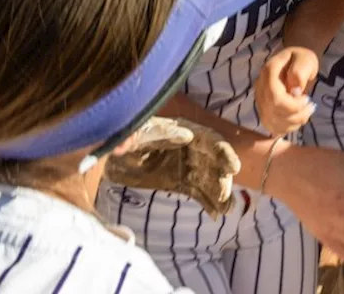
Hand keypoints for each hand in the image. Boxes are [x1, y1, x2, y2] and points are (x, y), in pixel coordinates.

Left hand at [105, 117, 240, 217]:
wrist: (110, 154)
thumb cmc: (126, 135)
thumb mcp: (139, 130)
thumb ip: (159, 132)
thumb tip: (186, 136)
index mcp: (186, 131)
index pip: (211, 141)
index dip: (224, 153)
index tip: (233, 168)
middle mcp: (193, 149)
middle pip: (214, 163)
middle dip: (221, 179)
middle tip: (224, 195)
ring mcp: (188, 167)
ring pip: (209, 181)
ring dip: (220, 194)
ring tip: (227, 210)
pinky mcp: (181, 183)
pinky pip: (199, 194)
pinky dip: (209, 203)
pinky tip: (216, 214)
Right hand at [255, 47, 318, 135]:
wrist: (295, 63)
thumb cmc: (302, 60)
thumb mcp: (306, 59)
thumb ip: (300, 71)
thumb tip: (294, 90)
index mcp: (268, 72)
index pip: (274, 96)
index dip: (292, 103)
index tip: (306, 98)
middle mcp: (260, 88)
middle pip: (274, 111)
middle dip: (296, 113)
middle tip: (310, 106)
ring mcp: (260, 102)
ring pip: (273, 122)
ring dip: (295, 121)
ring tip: (307, 111)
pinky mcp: (264, 113)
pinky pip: (274, 128)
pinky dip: (289, 127)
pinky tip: (298, 117)